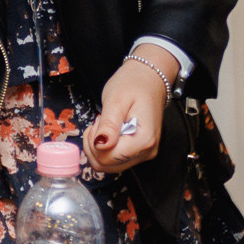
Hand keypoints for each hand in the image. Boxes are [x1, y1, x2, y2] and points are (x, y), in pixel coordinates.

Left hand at [86, 54, 170, 171]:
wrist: (149, 79)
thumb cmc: (134, 84)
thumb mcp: (117, 100)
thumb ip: (109, 124)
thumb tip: (101, 145)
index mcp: (143, 140)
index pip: (108, 158)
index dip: (95, 143)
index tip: (98, 123)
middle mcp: (146, 151)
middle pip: (107, 165)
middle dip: (94, 146)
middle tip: (99, 123)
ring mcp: (144, 153)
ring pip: (108, 165)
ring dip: (98, 147)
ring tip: (104, 124)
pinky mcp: (139, 152)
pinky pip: (115, 159)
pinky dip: (105, 147)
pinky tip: (108, 130)